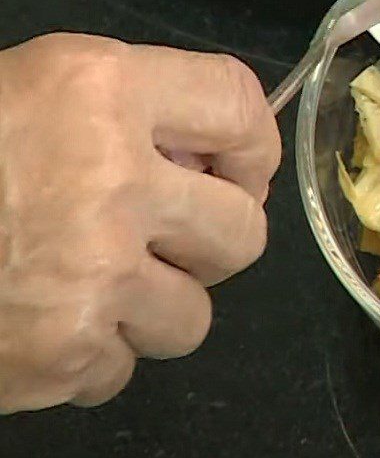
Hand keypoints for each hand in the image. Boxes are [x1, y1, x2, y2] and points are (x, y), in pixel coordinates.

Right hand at [0, 34, 279, 412]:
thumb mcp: (47, 89)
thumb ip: (142, 112)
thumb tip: (216, 164)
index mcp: (103, 90)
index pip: (239, 105)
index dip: (254, 143)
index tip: (239, 168)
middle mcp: (110, 180)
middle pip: (245, 231)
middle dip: (219, 238)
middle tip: (174, 233)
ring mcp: (89, 278)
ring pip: (195, 317)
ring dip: (156, 305)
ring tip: (97, 280)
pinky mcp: (59, 357)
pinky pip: (123, 368)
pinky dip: (93, 352)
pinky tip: (47, 318)